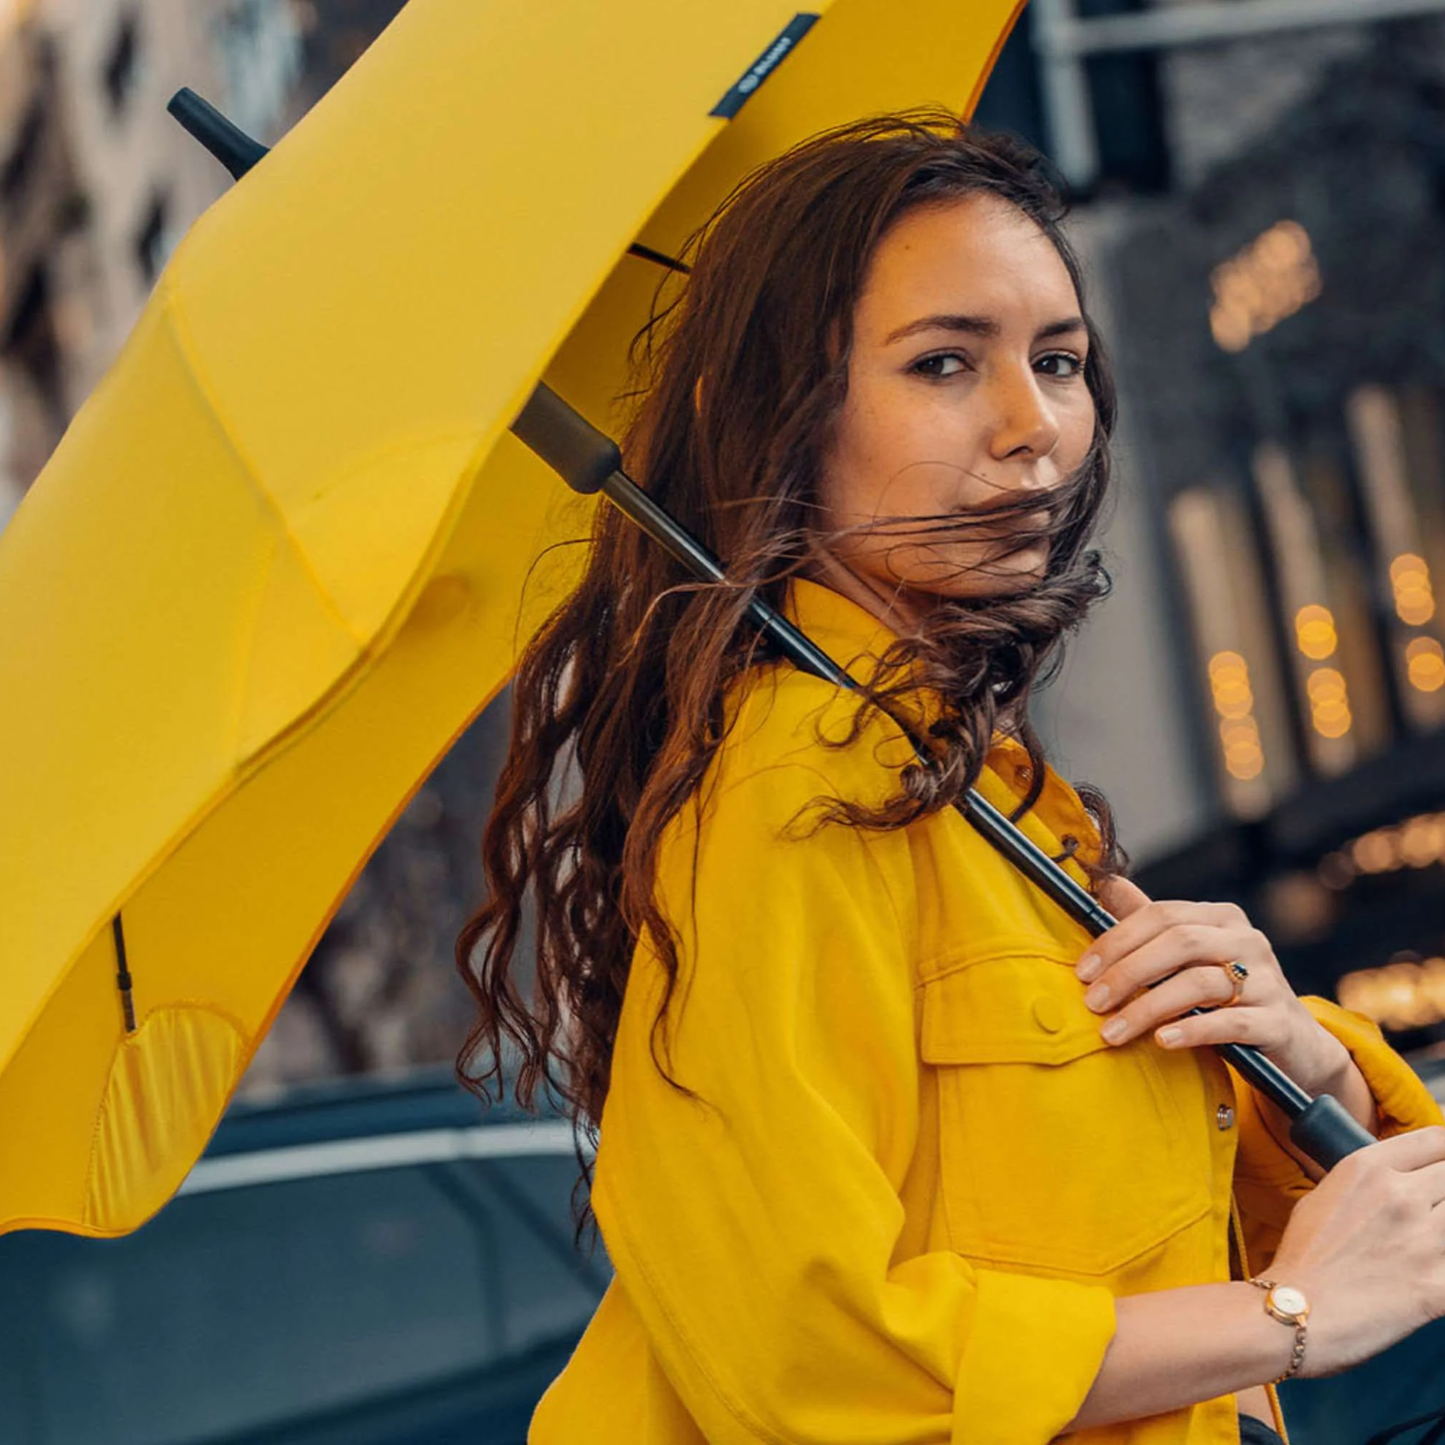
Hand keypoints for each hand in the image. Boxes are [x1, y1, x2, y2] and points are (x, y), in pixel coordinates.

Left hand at [1074, 877, 1348, 1096]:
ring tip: (1113, 1031)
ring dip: (1148, 1008)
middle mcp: (1248, 941)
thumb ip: (1150, 925)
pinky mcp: (1279, 1022)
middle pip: (1179, 943)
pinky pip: (1232, 1022)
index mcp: (1221, 918)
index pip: (1161, 915)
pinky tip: (1162, 1041)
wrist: (1294, 1046)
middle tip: (1092, 1003)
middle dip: (1128, 972)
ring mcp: (1268, 980)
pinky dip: (1193, 1030)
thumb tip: (1107, 884)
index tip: (1082, 971)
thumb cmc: (1226, 995)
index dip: (1117, 940)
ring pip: (1200, 983)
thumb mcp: (1189, 958)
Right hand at [1270, 1127, 1444, 1375]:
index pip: (1436, 1140)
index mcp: (1368, 1169)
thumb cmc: (1303, 1259)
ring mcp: (1424, 1241)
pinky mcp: (1438, 1287)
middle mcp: (1401, 1196)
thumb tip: (1397, 1182)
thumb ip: (1367, 1184)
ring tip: (1430, 1242)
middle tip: (1435, 1209)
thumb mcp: (1322, 1197)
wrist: (1294, 1313)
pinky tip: (1433, 1273)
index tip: (1444, 1165)